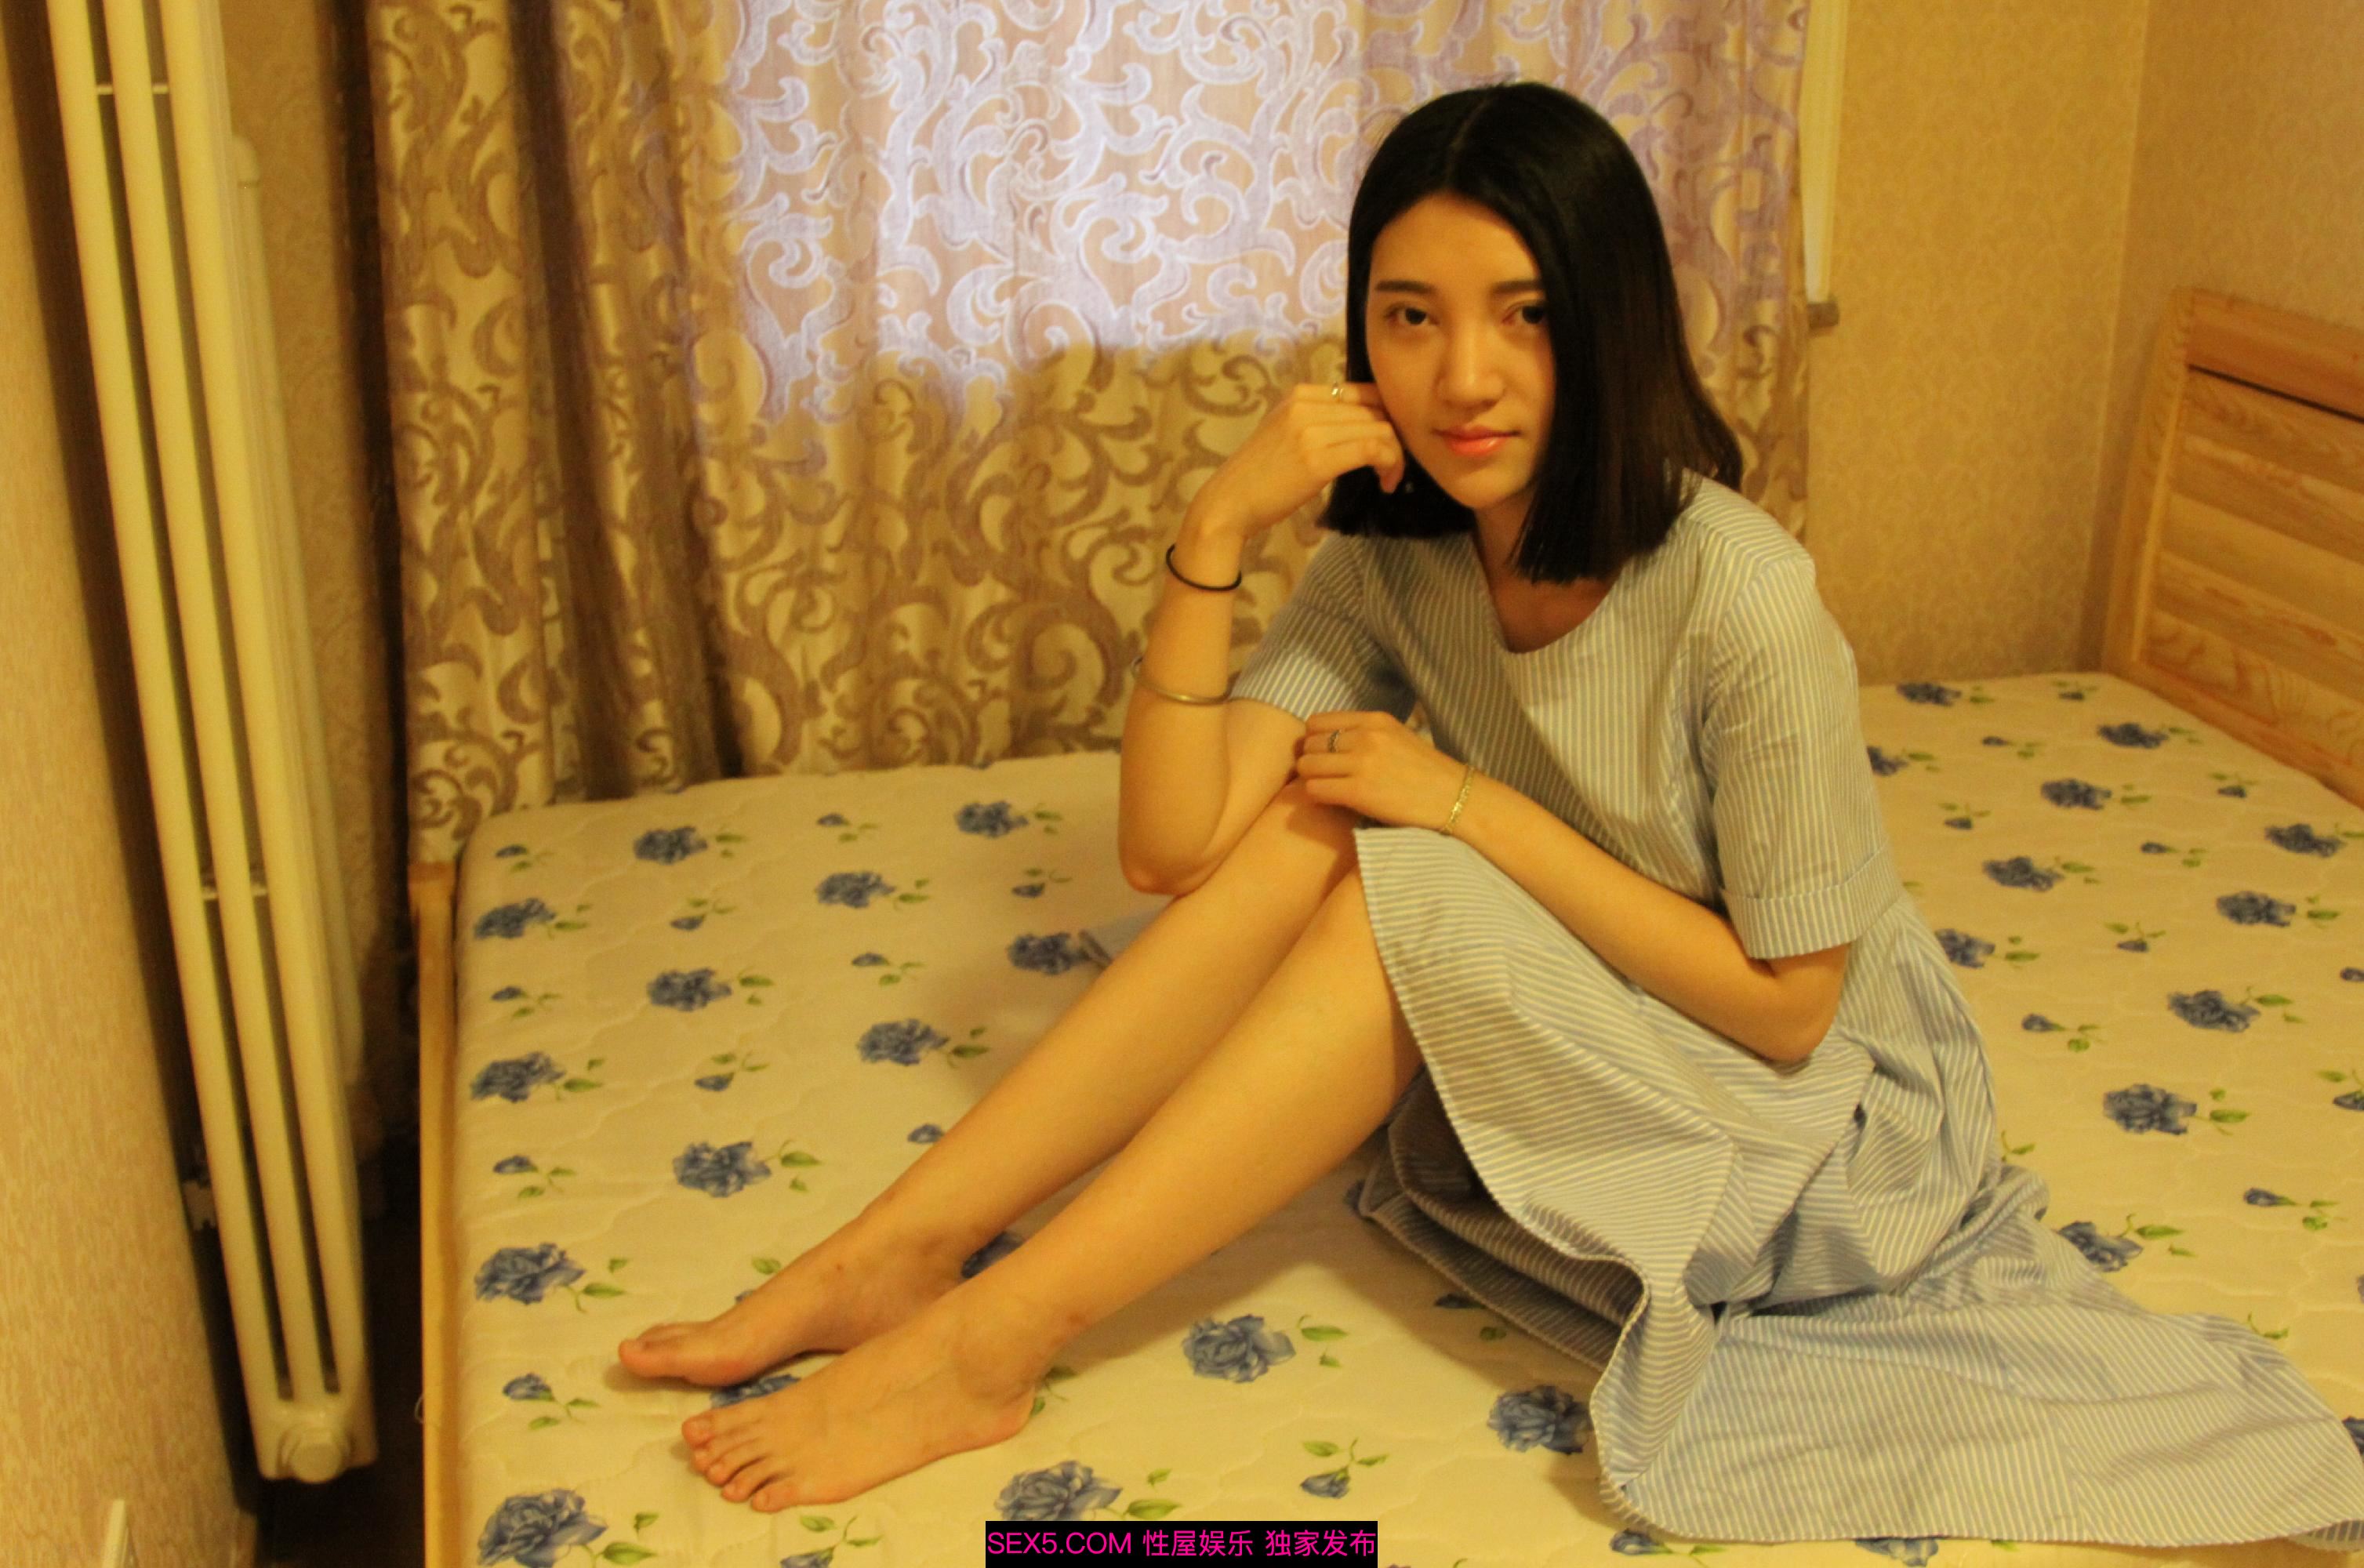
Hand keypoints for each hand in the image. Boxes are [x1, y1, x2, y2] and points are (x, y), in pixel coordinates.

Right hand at [1186, 383, 1404, 540]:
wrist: (1228, 503)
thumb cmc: (1259, 476)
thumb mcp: (1286, 432)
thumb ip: (1319, 420)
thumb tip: (1366, 423)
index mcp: (1300, 394)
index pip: (1364, 391)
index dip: (1387, 415)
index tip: (1388, 442)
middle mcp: (1305, 404)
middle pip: (1376, 410)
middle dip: (1395, 438)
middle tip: (1393, 466)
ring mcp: (1310, 429)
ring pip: (1380, 429)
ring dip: (1396, 455)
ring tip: (1389, 478)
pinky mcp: (1317, 459)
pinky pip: (1372, 450)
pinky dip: (1390, 465)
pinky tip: (1385, 482)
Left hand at [1292, 710, 1469, 831]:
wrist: (1455, 798)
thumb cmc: (1427, 771)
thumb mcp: (1398, 736)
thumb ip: (1366, 733)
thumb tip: (1329, 740)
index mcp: (1375, 720)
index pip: (1318, 722)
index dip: (1313, 739)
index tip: (1321, 753)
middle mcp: (1366, 737)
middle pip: (1310, 743)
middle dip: (1310, 759)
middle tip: (1321, 774)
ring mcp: (1362, 764)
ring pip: (1308, 766)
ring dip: (1310, 778)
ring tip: (1325, 786)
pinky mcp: (1359, 792)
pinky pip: (1315, 789)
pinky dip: (1316, 795)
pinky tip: (1330, 799)